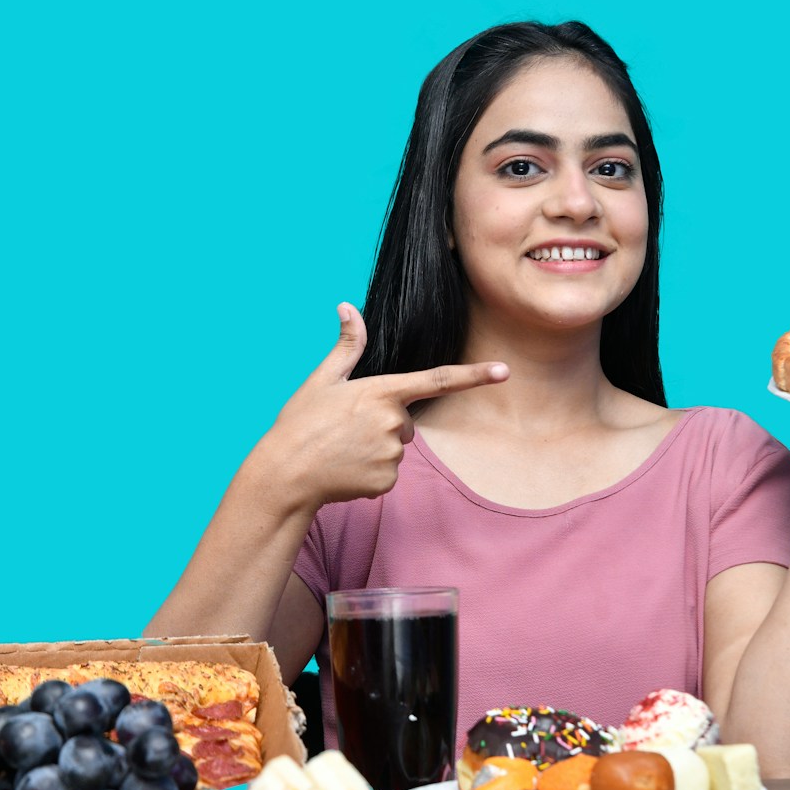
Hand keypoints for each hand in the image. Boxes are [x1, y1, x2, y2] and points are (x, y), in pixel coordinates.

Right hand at [249, 303, 508, 510]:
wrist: (284, 475)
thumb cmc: (300, 424)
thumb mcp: (321, 381)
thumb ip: (346, 347)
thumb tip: (347, 308)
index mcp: (381, 392)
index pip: (437, 380)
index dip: (475, 375)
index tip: (504, 371)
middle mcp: (393, 422)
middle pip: (405, 421)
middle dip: (383, 424)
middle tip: (345, 430)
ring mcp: (391, 454)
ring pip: (396, 448)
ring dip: (374, 449)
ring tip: (341, 450)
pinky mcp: (386, 481)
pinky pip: (388, 474)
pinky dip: (369, 473)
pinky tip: (345, 470)